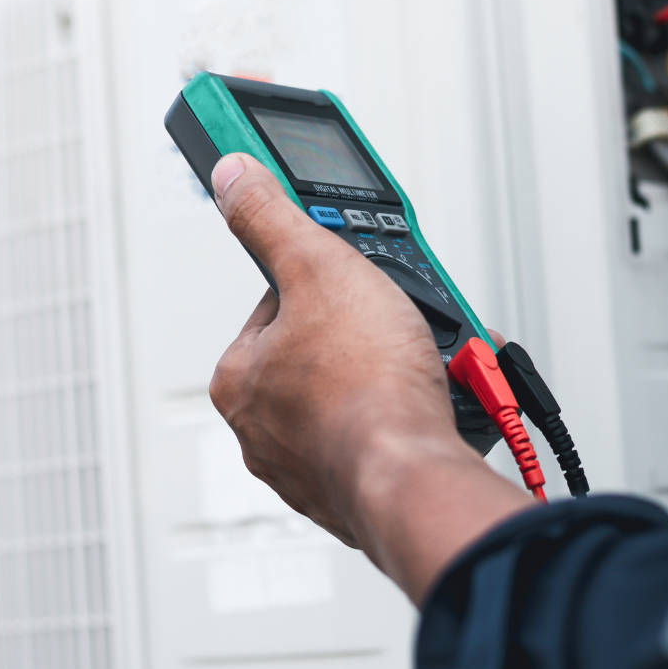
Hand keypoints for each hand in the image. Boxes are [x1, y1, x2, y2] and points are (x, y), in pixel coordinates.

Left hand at [206, 153, 530, 603]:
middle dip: (375, 332)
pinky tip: (434, 407)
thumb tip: (233, 176)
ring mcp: (308, 466)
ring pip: (361, 395)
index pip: (279, 304)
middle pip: (325, 350)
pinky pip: (387, 436)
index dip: (329, 282)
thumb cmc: (366, 388)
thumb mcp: (319, 268)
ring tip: (432, 364)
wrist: (414, 477)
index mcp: (240, 378)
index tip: (361, 281)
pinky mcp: (354, 493)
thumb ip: (272, 219)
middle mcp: (263, 428)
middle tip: (407, 326)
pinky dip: (412, 418)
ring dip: (401, 373)